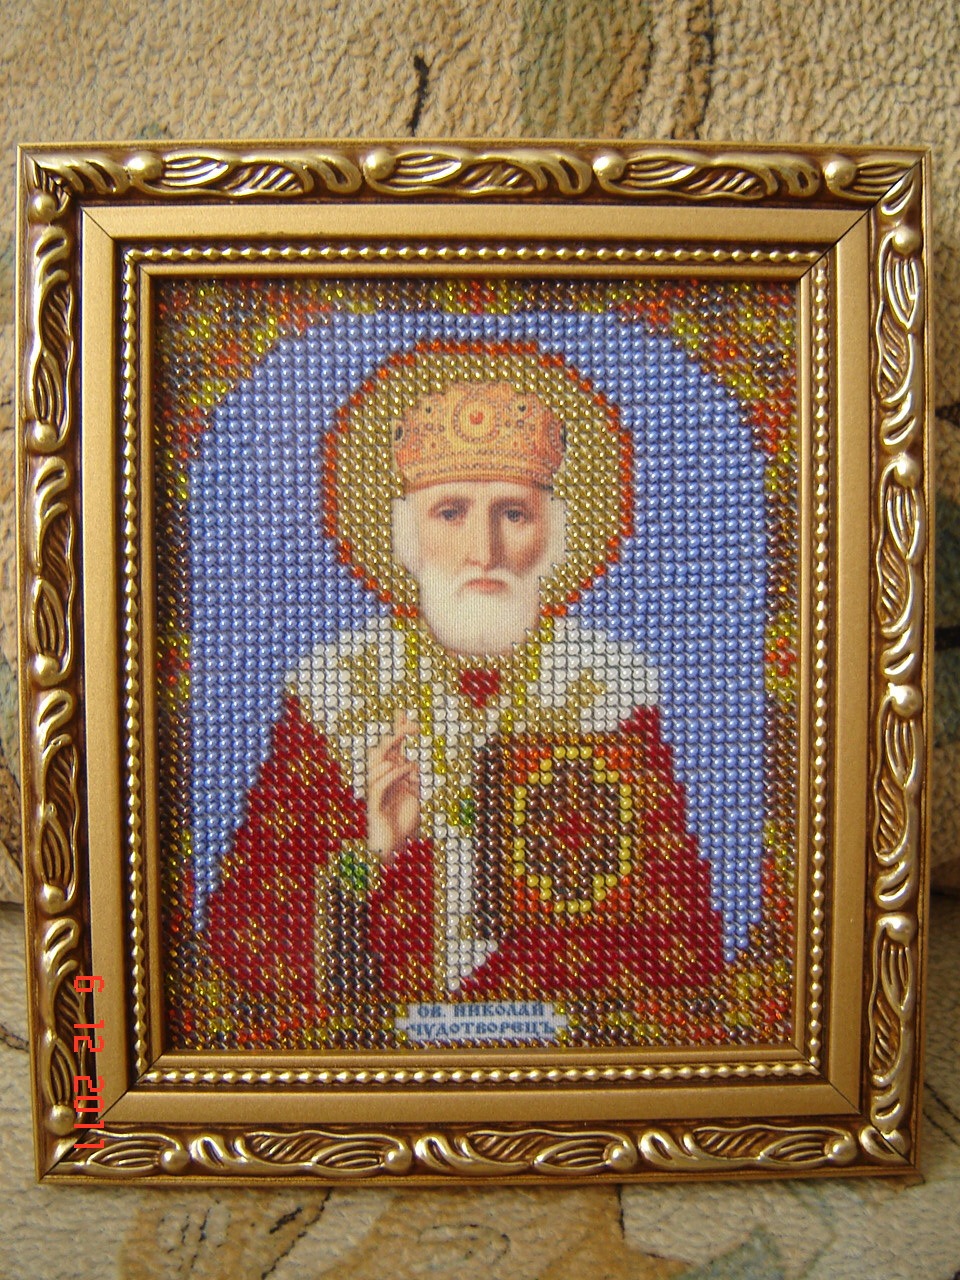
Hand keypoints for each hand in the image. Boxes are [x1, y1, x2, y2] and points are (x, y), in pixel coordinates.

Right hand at [366, 711, 419, 863]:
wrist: (397, 849)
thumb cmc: (403, 822)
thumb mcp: (412, 795)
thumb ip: (410, 778)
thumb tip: (411, 761)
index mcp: (389, 776)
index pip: (391, 748)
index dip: (396, 730)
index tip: (403, 712)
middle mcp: (380, 781)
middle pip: (380, 751)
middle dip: (396, 736)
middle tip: (414, 727)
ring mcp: (376, 792)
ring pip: (376, 764)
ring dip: (394, 752)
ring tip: (409, 744)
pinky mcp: (375, 806)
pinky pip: (380, 785)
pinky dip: (394, 773)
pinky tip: (408, 767)